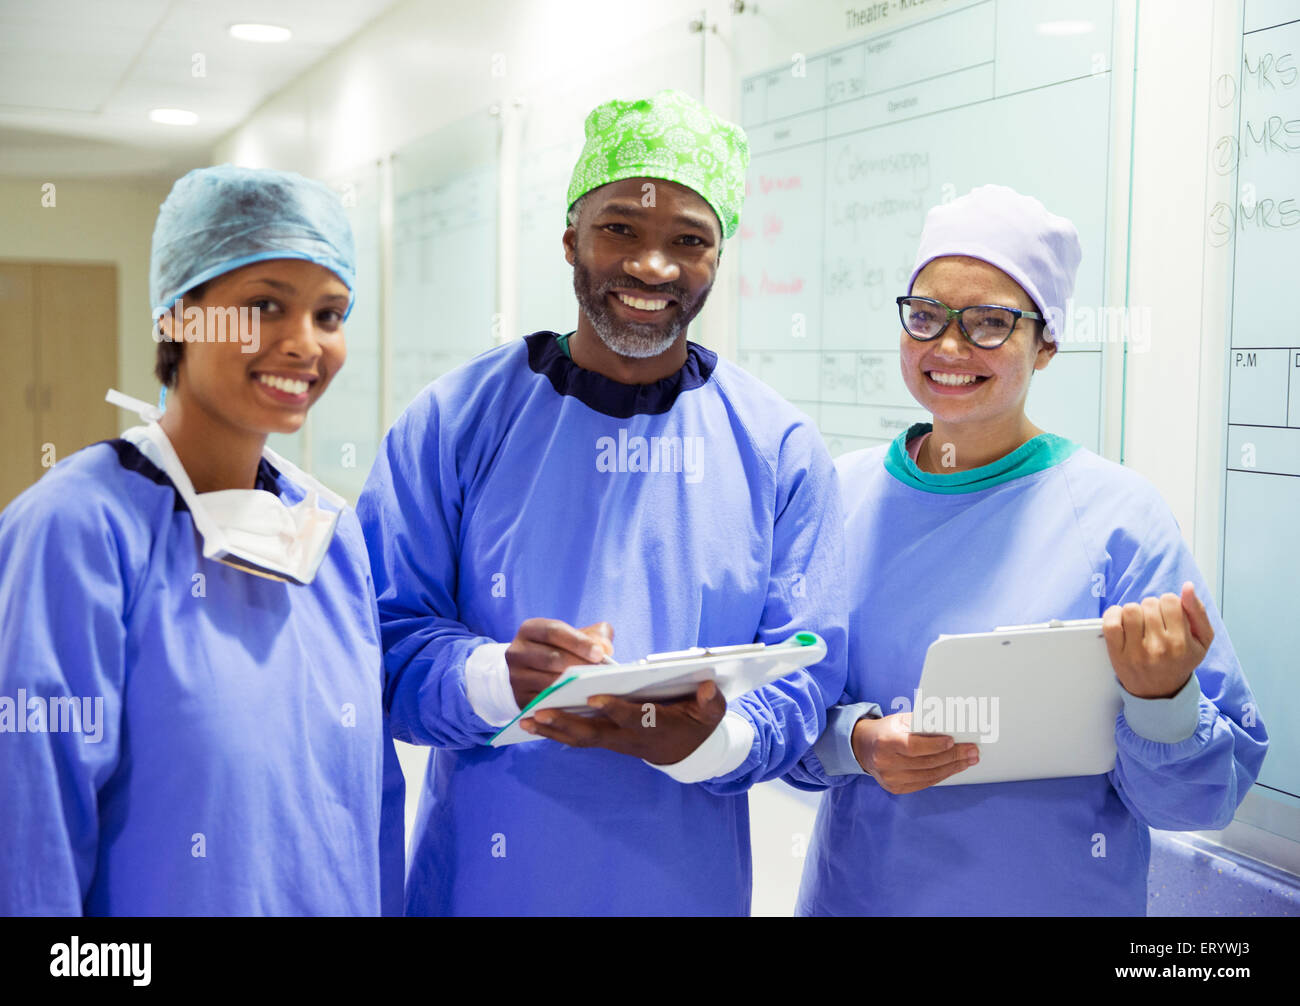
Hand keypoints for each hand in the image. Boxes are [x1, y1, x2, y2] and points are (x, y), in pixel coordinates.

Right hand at [506, 618, 612, 708]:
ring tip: (596, 687)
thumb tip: (605, 647)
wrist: (533, 671)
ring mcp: (516, 677)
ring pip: (547, 682)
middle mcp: (517, 652)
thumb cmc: (562, 649)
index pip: (553, 632)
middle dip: (578, 665)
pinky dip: (564, 702)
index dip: (578, 642)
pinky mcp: (520, 699)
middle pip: (550, 659)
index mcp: (530, 630)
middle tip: (601, 673)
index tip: (599, 653)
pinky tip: (582, 701)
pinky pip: (544, 702)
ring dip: (573, 686)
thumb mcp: (575, 636)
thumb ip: (595, 635)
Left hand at [522, 680, 726, 764]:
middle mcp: (628, 737)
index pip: (631, 716)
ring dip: (553, 730)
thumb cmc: (697, 723)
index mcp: (653, 725)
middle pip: (594, 733)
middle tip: (540, 712)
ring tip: (526, 719)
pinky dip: (555, 731)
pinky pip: (577, 738)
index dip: (614, 707)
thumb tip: (708, 687)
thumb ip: (711, 701)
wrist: (687, 751)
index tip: (594, 695)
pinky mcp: (605, 739)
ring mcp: (614, 741)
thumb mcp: (712, 713)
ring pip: (580, 738)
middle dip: (567, 723)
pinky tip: (534, 722)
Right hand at [850, 712, 978, 793]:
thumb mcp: (900, 720)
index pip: (913, 747)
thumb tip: (951, 726)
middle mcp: (886, 763)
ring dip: (953, 767)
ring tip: (969, 759)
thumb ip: (922, 724)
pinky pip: (925, 783)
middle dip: (953, 756)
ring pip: (929, 775)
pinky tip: (954, 767)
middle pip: (926, 762)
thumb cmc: (887, 730)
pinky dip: (942, 775)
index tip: (953, 741)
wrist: (864, 748)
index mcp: (885, 743)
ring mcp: (890, 779)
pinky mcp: (896, 788)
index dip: (934, 746)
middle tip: (972, 751)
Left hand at [1103, 581, 1212, 698]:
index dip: (1168, 603)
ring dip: (1134, 611)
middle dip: (1152, 608)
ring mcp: (1135, 651)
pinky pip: (1111, 622)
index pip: (1170, 601)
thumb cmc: (1181, 661)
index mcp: (1181, 642)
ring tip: (1140, 623)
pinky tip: (1122, 621)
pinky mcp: (1117, 653)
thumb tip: (1187, 587)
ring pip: (1130, 609)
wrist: (1160, 692)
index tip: (1168, 614)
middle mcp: (1158, 647)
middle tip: (1154, 622)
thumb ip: (1198, 612)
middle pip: (1149, 603)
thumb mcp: (1201, 640)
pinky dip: (1114, 615)